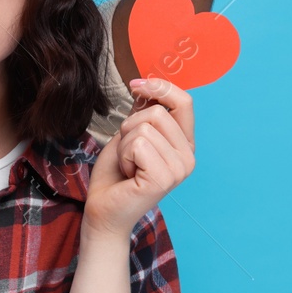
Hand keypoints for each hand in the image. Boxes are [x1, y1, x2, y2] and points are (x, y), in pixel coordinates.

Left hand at [84, 78, 194, 238]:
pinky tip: (128, 174)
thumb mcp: (130, 135)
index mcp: (184, 145)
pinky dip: (123, 155)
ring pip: (144, 127)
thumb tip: (148, 82)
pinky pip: (137, 144)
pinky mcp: (164, 178)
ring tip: (127, 165)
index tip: (136, 85)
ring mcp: (179, 169)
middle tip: (127, 153)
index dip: (160, 87)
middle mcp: (188, 157)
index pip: (184, 102)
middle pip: (157, 112)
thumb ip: (144, 113)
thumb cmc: (115, 175)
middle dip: (130, 126)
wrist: (103, 210)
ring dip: (124, 144)